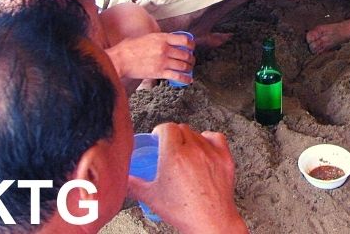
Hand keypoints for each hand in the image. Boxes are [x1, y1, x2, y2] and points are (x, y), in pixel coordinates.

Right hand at [106, 32, 194, 82]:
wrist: (120, 59)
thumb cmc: (129, 48)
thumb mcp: (147, 37)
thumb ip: (159, 39)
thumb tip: (167, 40)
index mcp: (162, 38)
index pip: (185, 40)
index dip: (191, 45)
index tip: (191, 47)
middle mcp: (165, 49)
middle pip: (186, 54)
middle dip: (191, 58)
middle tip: (191, 60)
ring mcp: (163, 61)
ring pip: (184, 66)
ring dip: (189, 68)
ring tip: (189, 69)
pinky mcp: (159, 72)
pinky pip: (177, 76)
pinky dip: (185, 79)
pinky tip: (189, 80)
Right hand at [128, 124, 248, 233]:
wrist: (210, 221)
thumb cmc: (183, 212)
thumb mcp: (152, 197)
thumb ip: (134, 185)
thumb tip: (124, 179)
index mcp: (174, 156)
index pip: (166, 128)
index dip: (160, 131)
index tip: (158, 137)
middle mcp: (193, 150)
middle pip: (181, 128)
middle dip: (173, 135)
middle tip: (169, 147)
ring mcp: (211, 153)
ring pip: (197, 133)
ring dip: (189, 138)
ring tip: (184, 152)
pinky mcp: (224, 158)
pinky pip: (216, 137)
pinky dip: (208, 140)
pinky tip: (203, 148)